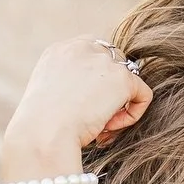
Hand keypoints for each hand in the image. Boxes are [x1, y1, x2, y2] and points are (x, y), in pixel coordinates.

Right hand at [3, 34, 153, 165]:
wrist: (43, 135)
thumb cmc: (40, 128)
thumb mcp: (48, 96)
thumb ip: (70, 84)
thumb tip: (95, 95)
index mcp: (60, 51)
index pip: (93, 53)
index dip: (97, 82)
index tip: (86, 106)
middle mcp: (82, 48)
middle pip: (115, 64)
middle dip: (109, 93)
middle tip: (94, 120)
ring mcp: (103, 61)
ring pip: (127, 82)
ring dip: (118, 107)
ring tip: (100, 128)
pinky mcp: (122, 79)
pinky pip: (143, 95)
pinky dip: (133, 115)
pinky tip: (110, 129)